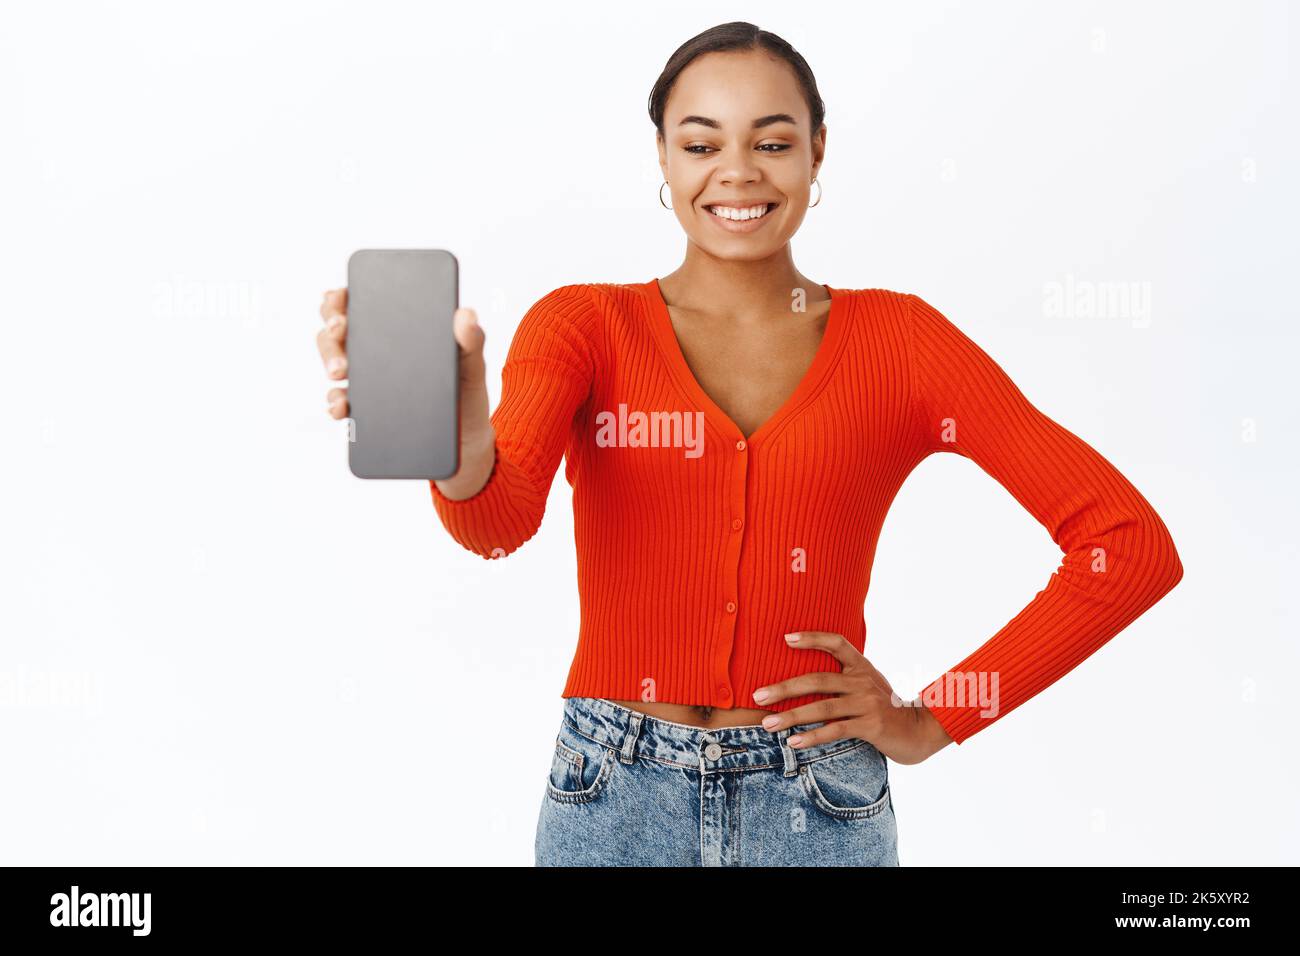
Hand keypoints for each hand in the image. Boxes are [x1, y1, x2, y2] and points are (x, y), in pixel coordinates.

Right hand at [317, 286, 495, 497]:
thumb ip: (471, 341)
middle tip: (339, 330)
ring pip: (334, 360)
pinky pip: (340, 402)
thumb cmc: (467, 394)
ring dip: (329, 359)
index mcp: (399, 329)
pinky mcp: (364, 410)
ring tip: (340, 372)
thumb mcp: (472, 366)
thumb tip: (466, 315)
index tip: (340, 297)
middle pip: (338, 329)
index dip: (343, 296)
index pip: (362, 302)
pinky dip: (335, 402)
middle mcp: (376, 351)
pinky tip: (341, 406)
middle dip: (331, 326)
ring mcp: (367, 380)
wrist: (467, 441)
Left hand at [751, 631, 953, 764]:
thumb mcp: (868, 685)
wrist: (918, 731)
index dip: (813, 638)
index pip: (837, 643)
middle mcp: (862, 681)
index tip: (787, 638)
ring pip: (822, 707)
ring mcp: (867, 703)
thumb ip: (844, 678)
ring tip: (768, 724)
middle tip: (758, 695)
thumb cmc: (885, 708)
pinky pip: (835, 730)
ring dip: (791, 716)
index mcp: (861, 666)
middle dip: (784, 688)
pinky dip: (812, 736)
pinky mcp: (871, 726)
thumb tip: (803, 679)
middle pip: (817, 679)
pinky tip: (793, 742)